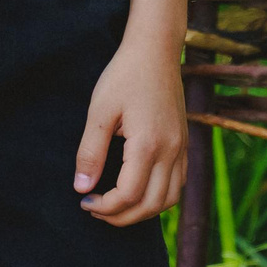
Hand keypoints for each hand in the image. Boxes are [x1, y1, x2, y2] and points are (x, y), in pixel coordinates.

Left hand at [74, 40, 186, 225]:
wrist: (156, 49)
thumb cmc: (124, 75)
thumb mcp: (99, 110)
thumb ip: (90, 151)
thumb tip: (82, 188)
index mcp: (148, 144)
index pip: (129, 195)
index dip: (106, 207)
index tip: (84, 201)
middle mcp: (171, 150)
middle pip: (151, 205)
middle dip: (122, 217)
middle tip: (95, 209)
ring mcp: (181, 147)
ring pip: (169, 199)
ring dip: (143, 211)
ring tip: (116, 206)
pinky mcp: (184, 142)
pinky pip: (178, 183)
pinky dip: (159, 197)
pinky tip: (138, 190)